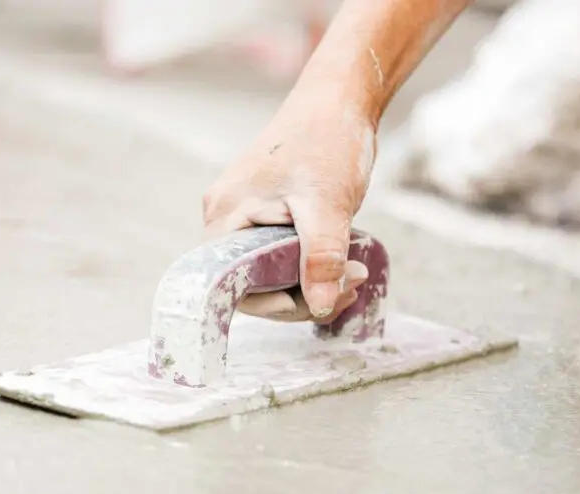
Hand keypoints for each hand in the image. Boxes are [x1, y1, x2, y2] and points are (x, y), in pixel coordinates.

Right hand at [202, 91, 376, 323]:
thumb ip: (321, 257)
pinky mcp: (265, 215)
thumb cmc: (326, 140)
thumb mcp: (327, 204)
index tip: (321, 301)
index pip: (235, 285)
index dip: (276, 304)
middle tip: (351, 286)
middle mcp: (226, 218)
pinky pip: (281, 256)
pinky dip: (310, 265)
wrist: (338, 101)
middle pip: (254, 283)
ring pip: (271, 272)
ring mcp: (245, 216)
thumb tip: (319, 305)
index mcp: (225, 215)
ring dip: (312, 281)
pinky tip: (341, 260)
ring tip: (354, 271)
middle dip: (303, 294)